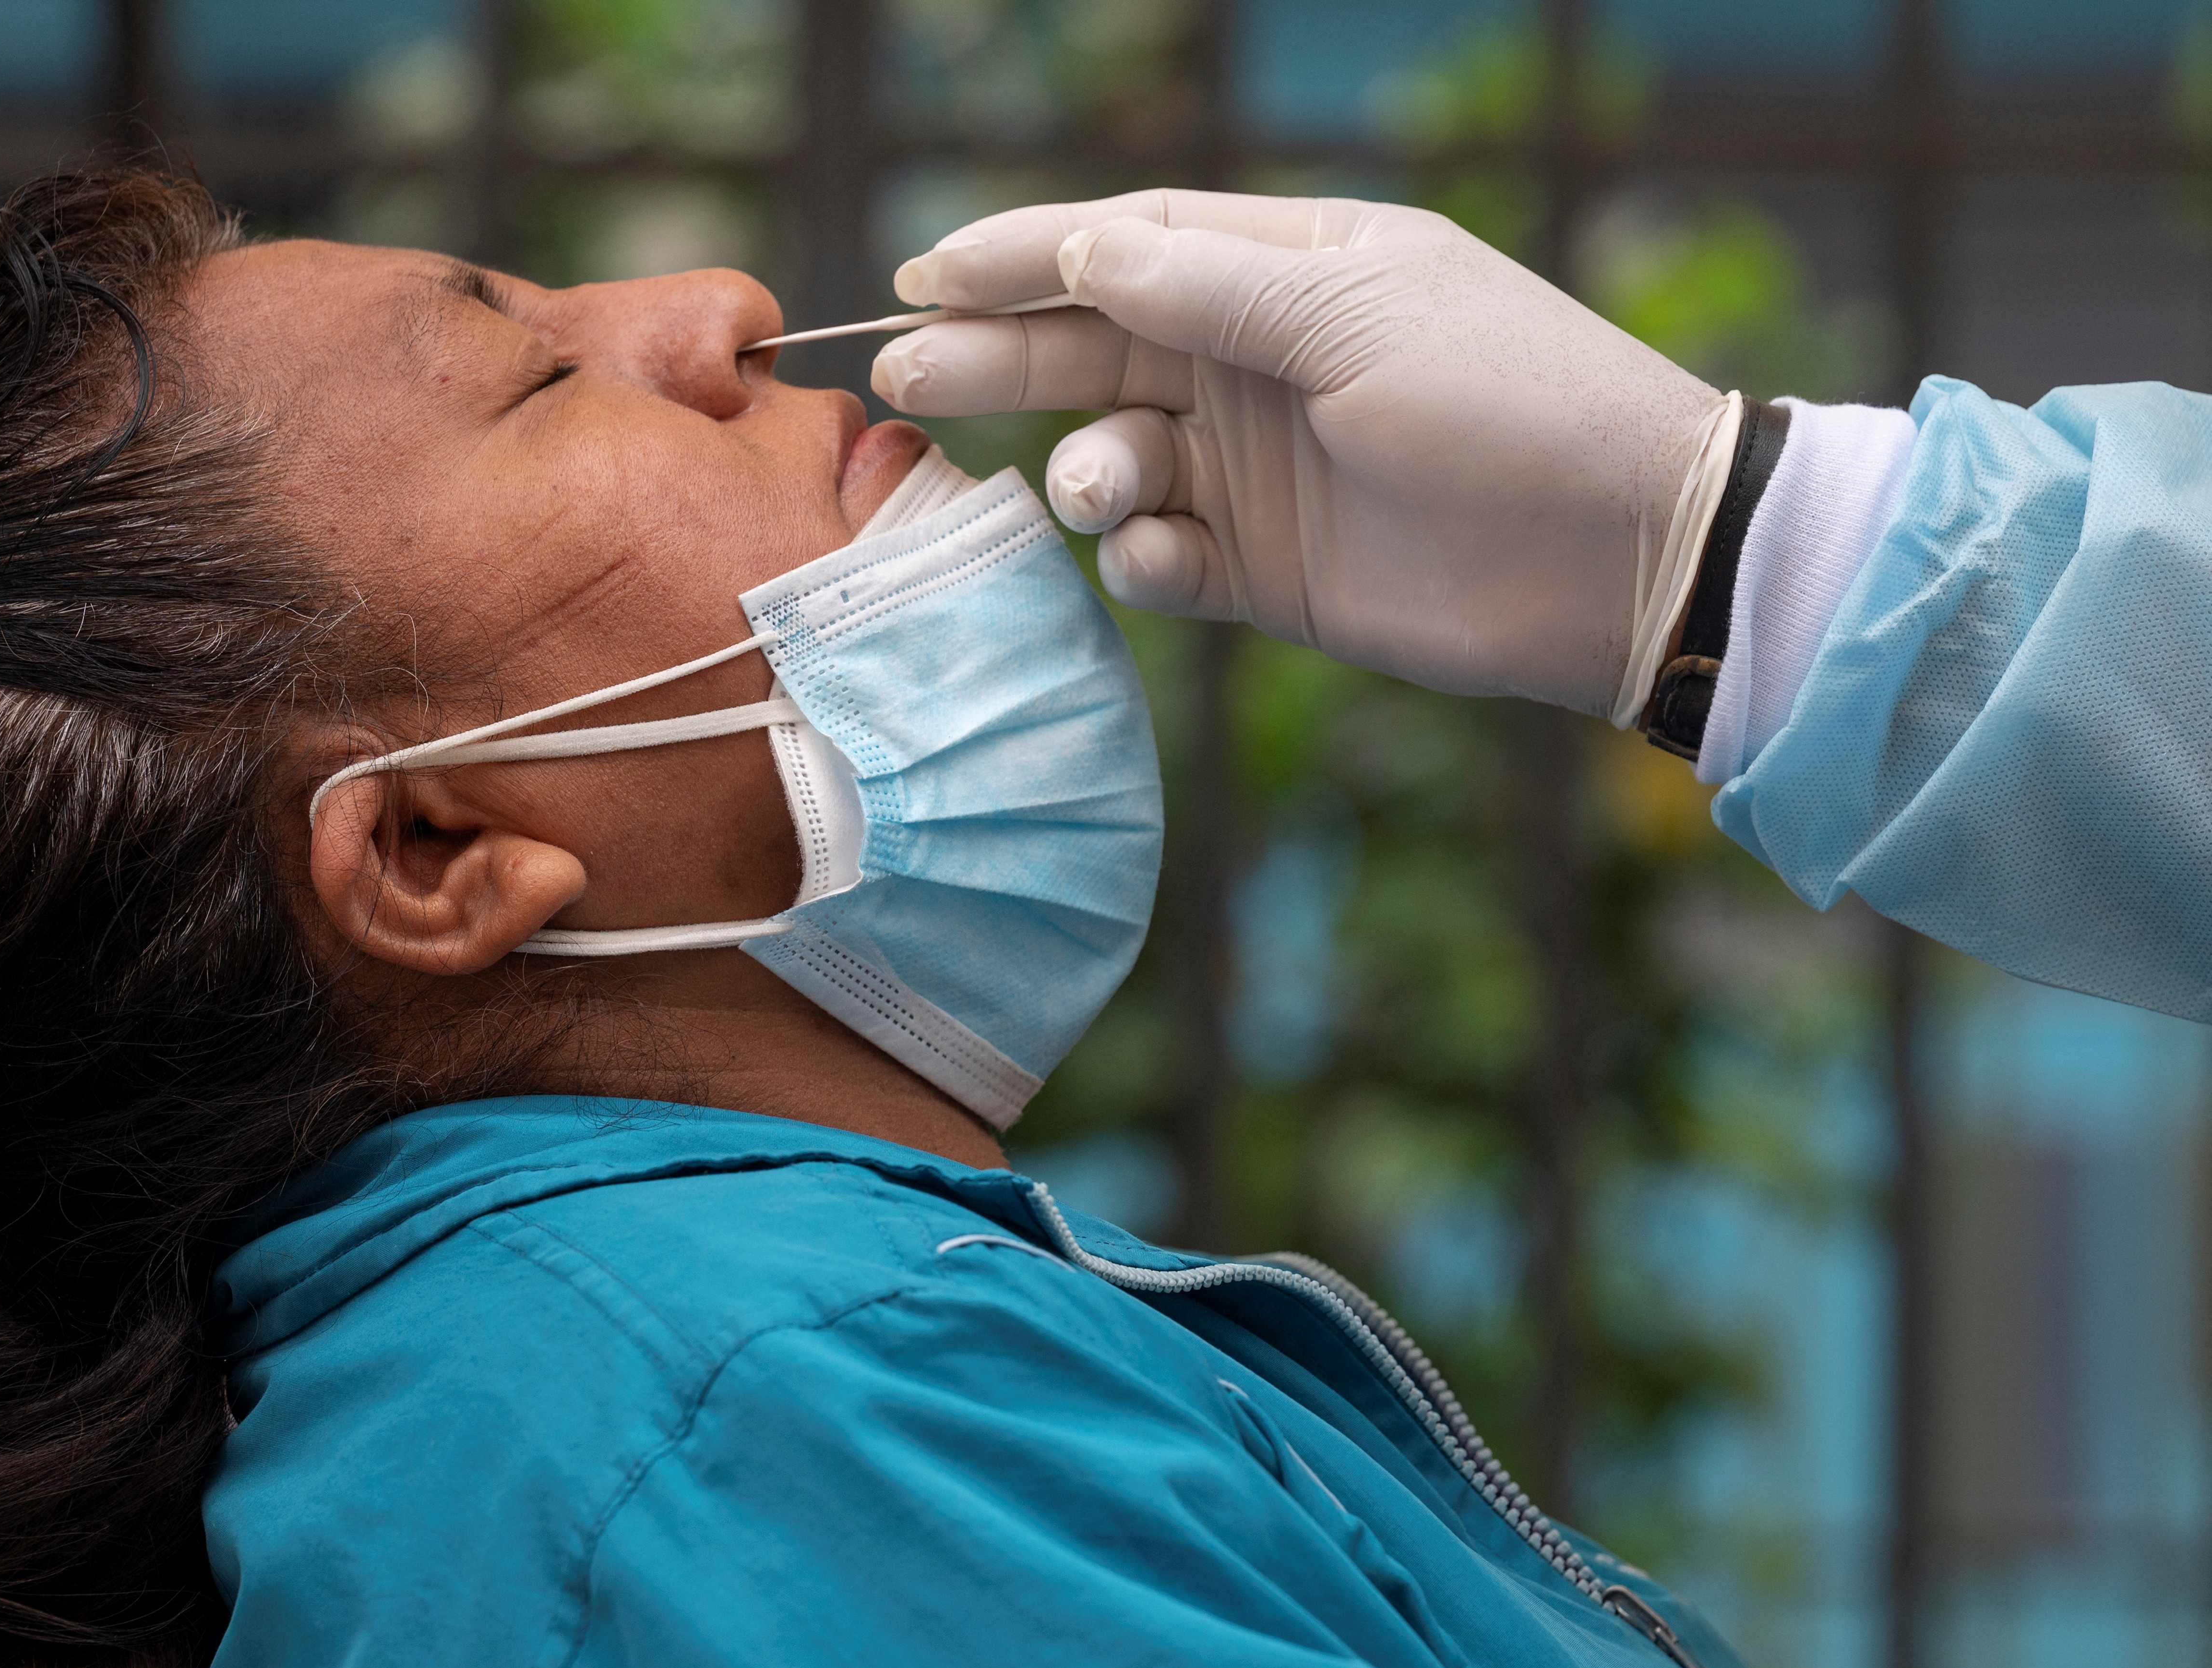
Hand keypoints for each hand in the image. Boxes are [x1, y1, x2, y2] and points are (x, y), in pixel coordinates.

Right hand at [871, 190, 1734, 719]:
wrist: (1614, 557)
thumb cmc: (1501, 403)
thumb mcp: (1350, 318)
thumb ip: (1203, 291)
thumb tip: (1079, 249)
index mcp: (1288, 273)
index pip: (1124, 248)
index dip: (1017, 257)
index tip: (922, 274)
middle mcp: (1259, 364)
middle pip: (1092, 351)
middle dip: (997, 359)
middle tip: (901, 371)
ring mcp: (1257, 470)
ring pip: (1115, 458)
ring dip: (1089, 472)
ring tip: (1107, 490)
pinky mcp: (1266, 571)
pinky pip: (1161, 560)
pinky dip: (1145, 562)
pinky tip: (1165, 558)